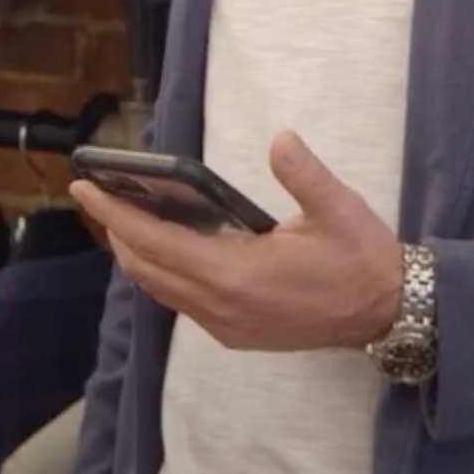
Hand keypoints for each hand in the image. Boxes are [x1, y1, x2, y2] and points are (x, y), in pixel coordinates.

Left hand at [70, 130, 402, 352]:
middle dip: (117, 231)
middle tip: (98, 194)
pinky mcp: (236, 334)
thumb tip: (280, 138)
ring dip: (138, 254)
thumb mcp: (338, 209)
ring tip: (124, 216)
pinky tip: (168, 246)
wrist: (389, 313)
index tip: (84, 188)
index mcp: (237, 276)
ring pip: (161, 289)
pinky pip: (181, 302)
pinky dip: (163, 272)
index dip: (115, 214)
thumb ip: (304, 174)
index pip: (155, 243)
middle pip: (147, 268)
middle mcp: (222, 307)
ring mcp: (226, 326)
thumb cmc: (362, 259)